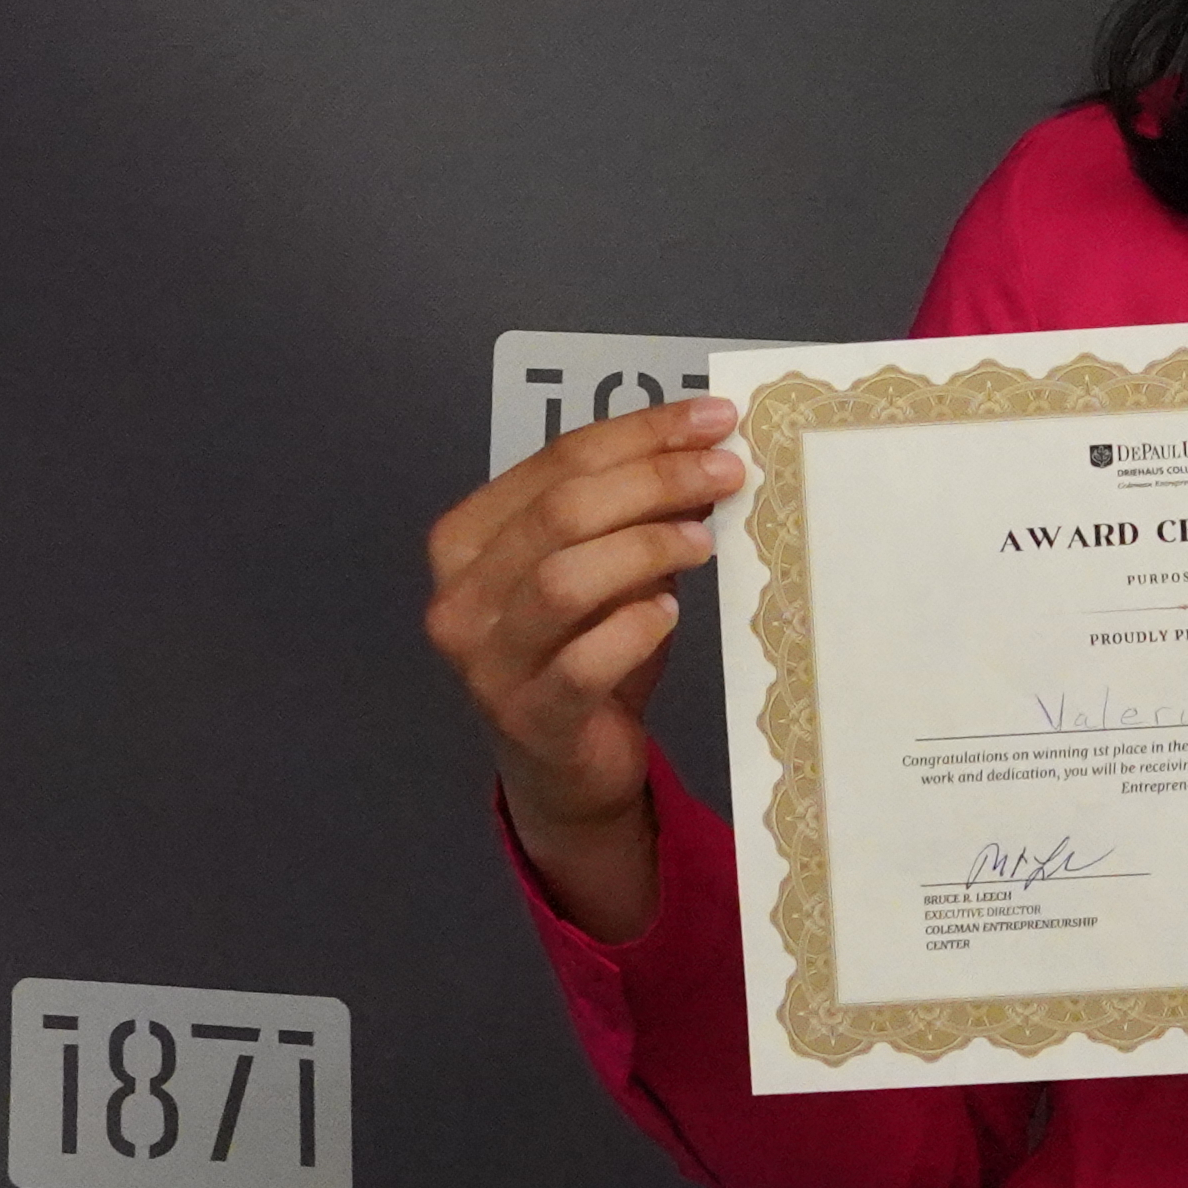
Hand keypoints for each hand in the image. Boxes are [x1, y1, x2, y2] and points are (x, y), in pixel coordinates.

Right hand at [419, 396, 741, 944]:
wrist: (566, 769)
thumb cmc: (586, 651)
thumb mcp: (607, 570)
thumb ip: (635, 512)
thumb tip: (706, 449)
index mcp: (467, 539)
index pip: (557, 460)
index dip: (641, 431)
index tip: (714, 417)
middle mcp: (459, 596)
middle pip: (561, 511)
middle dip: (655, 478)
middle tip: (727, 471)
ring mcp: (486, 662)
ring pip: (565, 578)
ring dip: (646, 547)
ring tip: (703, 542)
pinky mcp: (529, 717)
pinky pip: (584, 661)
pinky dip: (634, 628)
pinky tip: (668, 613)